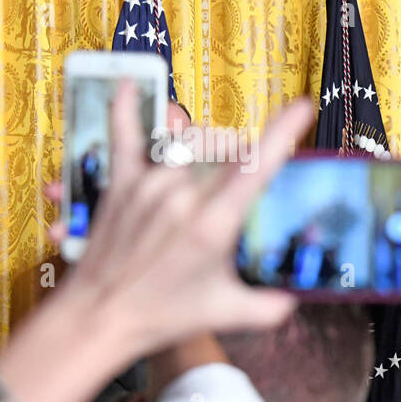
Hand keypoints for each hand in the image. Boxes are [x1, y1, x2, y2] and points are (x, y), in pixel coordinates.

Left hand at [62, 83, 310, 358]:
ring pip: (187, 141)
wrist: (98, 318)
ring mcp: (148, 186)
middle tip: (245, 183)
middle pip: (225, 150)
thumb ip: (270, 306)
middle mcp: (181, 196)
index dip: (282, 133)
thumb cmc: (163, 316)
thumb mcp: (227, 312)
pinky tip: (127, 84)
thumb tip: (295, 300)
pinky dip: (124, 109)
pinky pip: (124, 137)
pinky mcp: (120, 185)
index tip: (301, 106)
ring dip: (207, 142)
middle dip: (244, 154)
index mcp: (213, 224)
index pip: (255, 167)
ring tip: (216, 157)